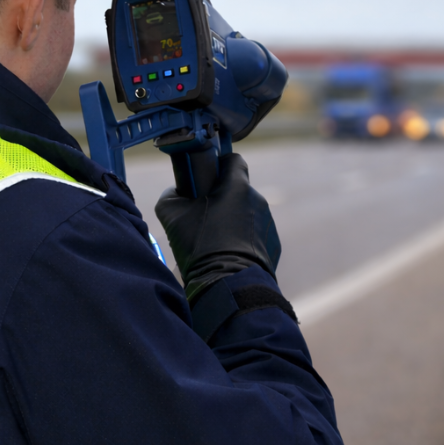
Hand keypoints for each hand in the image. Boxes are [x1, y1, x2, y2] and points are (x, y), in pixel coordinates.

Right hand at [154, 153, 280, 303]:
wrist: (228, 284)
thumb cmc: (201, 247)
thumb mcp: (172, 216)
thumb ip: (170, 195)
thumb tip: (175, 191)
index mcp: (237, 187)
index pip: (233, 160)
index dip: (218, 166)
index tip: (205, 180)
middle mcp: (257, 200)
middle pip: (237, 190)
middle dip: (221, 199)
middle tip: (202, 216)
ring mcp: (268, 223)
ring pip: (245, 213)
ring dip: (232, 220)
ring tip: (214, 242)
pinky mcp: (273, 244)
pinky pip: (254, 235)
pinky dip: (242, 240)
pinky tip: (227, 255)